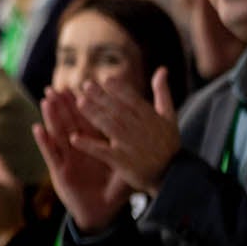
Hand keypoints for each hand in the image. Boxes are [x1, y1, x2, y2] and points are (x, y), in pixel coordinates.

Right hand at [33, 87, 130, 233]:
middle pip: (68, 124)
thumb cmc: (113, 192)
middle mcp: (77, 150)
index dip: (80, 106)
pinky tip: (37, 129)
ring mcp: (67, 160)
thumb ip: (131, 154)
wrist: (103, 214)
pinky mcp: (60, 172)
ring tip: (45, 100)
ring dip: (50, 117)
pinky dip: (44, 142)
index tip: (75, 88)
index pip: (86, 122)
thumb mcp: (125, 171)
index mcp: (94, 147)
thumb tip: (148, 139)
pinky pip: (51, 154)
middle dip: (61, 106)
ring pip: (57, 134)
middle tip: (54, 88)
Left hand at [72, 69, 182, 195]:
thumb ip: (162, 93)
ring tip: (79, 103)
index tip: (106, 79)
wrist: (172, 176)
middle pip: (119, 111)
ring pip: (110, 127)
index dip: (120, 90)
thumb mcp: (169, 117)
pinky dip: (89, 145)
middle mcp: (142, 131)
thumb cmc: (167, 143)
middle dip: (103, 98)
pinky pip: (103, 152)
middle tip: (86, 85)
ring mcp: (132, 147)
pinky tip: (74, 138)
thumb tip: (162, 69)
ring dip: (94, 115)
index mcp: (151, 119)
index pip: (134, 101)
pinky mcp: (123, 162)